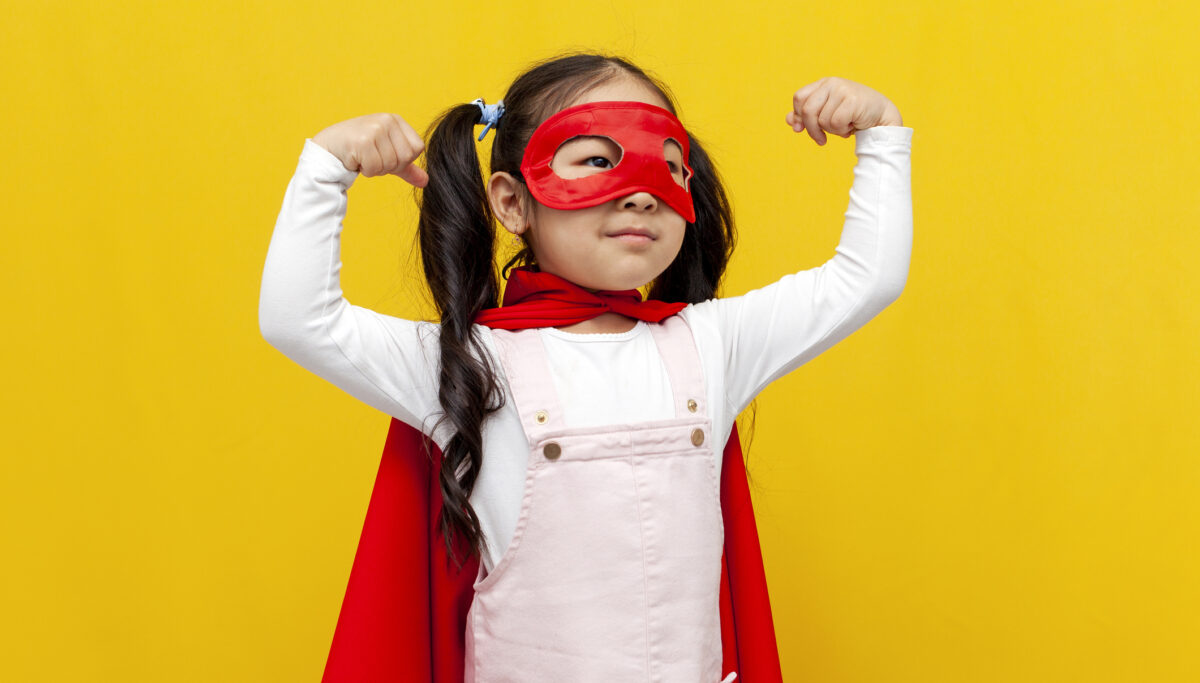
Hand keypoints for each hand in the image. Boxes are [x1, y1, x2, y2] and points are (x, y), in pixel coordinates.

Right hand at [311, 113, 428, 186]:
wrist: (329, 147)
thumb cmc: (359, 149)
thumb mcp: (387, 155)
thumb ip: (406, 168)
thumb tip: (425, 182)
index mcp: (396, 120)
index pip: (417, 149)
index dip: (403, 160)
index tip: (386, 155)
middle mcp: (387, 121)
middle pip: (405, 158)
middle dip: (389, 166)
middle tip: (372, 158)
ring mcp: (374, 129)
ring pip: (389, 164)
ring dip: (375, 169)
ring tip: (363, 158)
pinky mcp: (362, 141)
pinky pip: (375, 168)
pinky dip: (366, 170)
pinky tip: (356, 159)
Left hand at [785, 77, 903, 145]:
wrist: (881, 117)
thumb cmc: (853, 115)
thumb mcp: (828, 113)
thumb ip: (808, 115)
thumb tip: (789, 120)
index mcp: (824, 83)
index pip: (799, 98)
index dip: (797, 115)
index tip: (799, 129)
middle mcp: (832, 83)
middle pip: (807, 111)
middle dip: (812, 130)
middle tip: (821, 140)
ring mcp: (842, 90)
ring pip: (822, 120)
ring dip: (833, 130)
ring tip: (845, 126)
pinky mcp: (852, 100)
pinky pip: (835, 123)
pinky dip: (842, 130)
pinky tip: (852, 126)